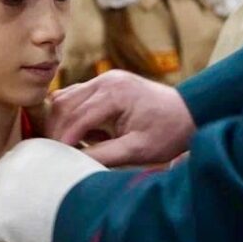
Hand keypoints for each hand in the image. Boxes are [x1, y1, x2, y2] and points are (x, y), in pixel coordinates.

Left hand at [0, 139, 105, 241]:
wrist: (90, 211)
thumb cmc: (96, 190)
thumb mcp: (78, 166)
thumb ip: (60, 168)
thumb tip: (60, 180)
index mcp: (32, 148)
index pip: (19, 162)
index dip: (28, 179)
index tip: (41, 192)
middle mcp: (10, 164)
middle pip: (1, 178)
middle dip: (13, 193)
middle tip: (33, 211)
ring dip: (9, 216)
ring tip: (34, 231)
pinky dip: (3, 238)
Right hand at [47, 70, 195, 167]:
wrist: (189, 112)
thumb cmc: (168, 132)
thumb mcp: (138, 150)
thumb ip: (104, 156)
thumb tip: (72, 163)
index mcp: (116, 93)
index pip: (76, 117)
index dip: (62, 140)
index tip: (54, 161)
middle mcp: (107, 80)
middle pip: (64, 104)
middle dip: (56, 131)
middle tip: (53, 156)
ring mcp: (105, 79)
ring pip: (65, 97)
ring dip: (60, 122)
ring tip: (64, 147)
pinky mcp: (105, 83)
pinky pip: (76, 96)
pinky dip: (70, 114)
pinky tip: (77, 135)